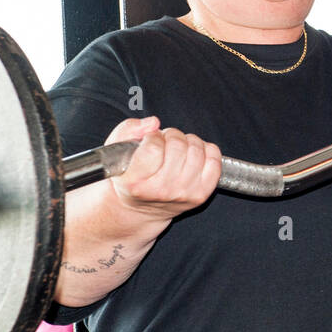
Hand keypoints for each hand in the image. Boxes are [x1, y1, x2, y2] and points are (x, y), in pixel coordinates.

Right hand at [104, 116, 222, 221]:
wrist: (142, 209)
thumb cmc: (129, 175)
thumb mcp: (117, 150)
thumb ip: (129, 130)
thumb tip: (154, 123)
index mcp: (136, 182)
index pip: (154, 148)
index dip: (153, 137)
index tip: (150, 140)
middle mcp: (162, 191)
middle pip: (177, 146)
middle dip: (170, 136)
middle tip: (164, 143)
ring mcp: (184, 193)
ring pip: (196, 150)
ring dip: (187, 141)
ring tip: (177, 148)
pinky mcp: (202, 194)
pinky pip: (214, 160)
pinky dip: (206, 150)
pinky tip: (192, 154)